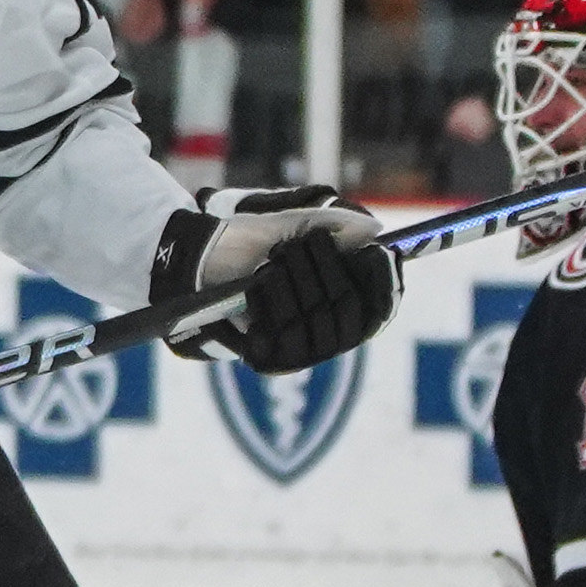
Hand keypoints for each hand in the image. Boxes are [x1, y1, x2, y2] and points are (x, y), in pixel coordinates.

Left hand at [154, 185, 396, 368]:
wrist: (200, 266)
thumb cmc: (253, 246)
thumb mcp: (292, 227)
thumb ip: (333, 225)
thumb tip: (373, 230)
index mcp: (344, 309)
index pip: (380, 307)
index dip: (384, 282)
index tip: (378, 253)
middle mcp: (329, 337)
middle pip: (348, 307)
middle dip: (327, 269)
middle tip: (304, 244)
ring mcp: (302, 352)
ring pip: (316, 319)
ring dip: (296, 281)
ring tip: (274, 259)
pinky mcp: (272, 361)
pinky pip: (284, 334)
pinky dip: (272, 301)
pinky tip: (257, 284)